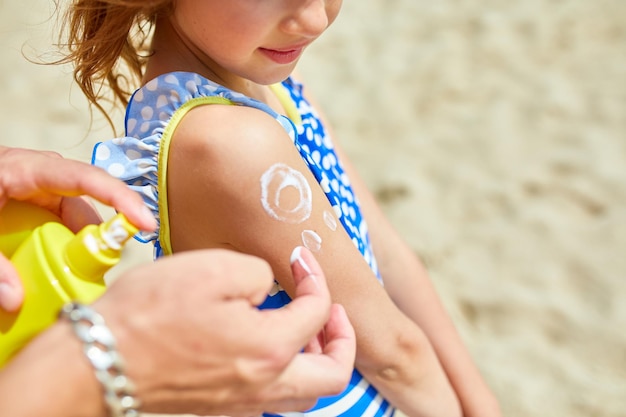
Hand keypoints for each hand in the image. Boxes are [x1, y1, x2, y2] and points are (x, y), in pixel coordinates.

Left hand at [0, 146, 155, 310]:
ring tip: (81, 271)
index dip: (119, 197)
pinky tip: (58, 263)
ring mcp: (31, 186)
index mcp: (20, 168)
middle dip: (99, 231)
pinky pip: (56, 219)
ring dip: (80, 241)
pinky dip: (63, 242)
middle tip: (104, 267)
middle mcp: (33, 174)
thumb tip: (15, 300)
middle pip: (83, 200)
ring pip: (72, 212)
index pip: (84, 177)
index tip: (144, 222)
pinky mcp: (26, 199)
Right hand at [95, 247, 355, 415]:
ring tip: (304, 331)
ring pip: (305, 395)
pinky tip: (266, 349)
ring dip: (316, 361)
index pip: (318, 313)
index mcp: (269, 349)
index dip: (316, 280)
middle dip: (342, 340)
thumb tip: (269, 288)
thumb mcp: (212, 268)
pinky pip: (272, 400)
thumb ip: (259, 274)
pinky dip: (285, 375)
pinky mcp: (220, 410)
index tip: (301, 262)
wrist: (97, 361)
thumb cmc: (149, 315)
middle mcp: (263, 386)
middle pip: (333, 376)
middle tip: (331, 312)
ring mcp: (242, 405)